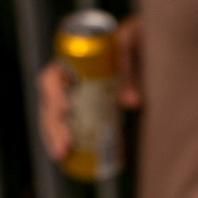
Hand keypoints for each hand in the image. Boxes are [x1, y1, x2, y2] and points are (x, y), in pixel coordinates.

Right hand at [37, 14, 138, 164]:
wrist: (147, 47)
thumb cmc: (136, 38)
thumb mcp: (133, 43)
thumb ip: (129, 68)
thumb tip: (130, 103)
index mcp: (72, 61)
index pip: (52, 77)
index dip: (53, 94)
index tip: (66, 110)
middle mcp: (69, 81)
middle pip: (50, 104)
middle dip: (53, 126)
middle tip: (65, 146)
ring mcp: (76, 97)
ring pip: (56, 119)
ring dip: (55, 138)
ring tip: (61, 156)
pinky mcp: (87, 112)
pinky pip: (71, 127)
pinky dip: (68, 142)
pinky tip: (67, 158)